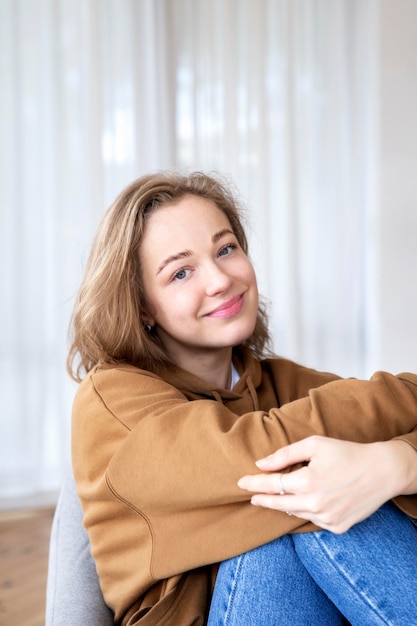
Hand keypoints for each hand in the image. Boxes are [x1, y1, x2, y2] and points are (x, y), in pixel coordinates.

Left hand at [237, 435, 416, 532]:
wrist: (382, 471)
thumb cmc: (346, 453)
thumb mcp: (314, 445)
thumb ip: (285, 454)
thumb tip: (261, 463)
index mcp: (307, 482)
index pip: (271, 485)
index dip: (254, 484)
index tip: (240, 483)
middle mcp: (315, 504)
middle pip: (278, 504)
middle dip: (262, 499)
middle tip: (250, 496)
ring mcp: (326, 518)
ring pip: (295, 512)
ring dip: (285, 504)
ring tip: (278, 496)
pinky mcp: (337, 527)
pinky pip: (313, 520)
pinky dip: (307, 510)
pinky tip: (309, 501)